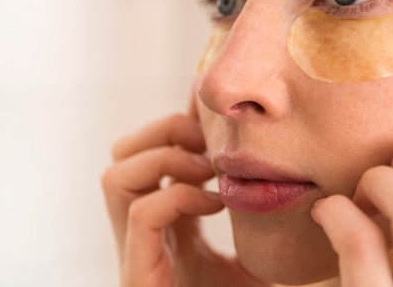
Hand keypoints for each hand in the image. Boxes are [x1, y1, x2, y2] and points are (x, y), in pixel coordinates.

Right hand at [102, 108, 267, 286]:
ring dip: (164, 159)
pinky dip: (179, 196)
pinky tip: (214, 204)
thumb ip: (256, 218)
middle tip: (209, 144)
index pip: (148, 150)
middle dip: (165, 131)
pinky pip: (142, 213)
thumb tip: (277, 178)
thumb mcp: (252, 252)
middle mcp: (140, 229)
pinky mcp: (137, 274)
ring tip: (207, 171)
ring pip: (115, 175)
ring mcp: (134, 250)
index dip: (181, 122)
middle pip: (121, 152)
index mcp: (164, 218)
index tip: (219, 121)